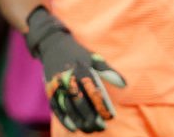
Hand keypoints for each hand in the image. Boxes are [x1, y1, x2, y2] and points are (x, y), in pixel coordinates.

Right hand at [25, 7, 126, 132]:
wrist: (52, 45)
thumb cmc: (78, 54)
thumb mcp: (94, 58)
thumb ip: (108, 71)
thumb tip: (124, 85)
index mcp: (81, 70)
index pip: (93, 92)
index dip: (102, 106)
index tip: (110, 116)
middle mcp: (68, 77)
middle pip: (80, 102)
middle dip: (91, 117)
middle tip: (100, 127)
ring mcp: (57, 83)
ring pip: (68, 106)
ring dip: (78, 120)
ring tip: (88, 129)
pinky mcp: (49, 88)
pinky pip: (55, 105)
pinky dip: (63, 118)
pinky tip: (72, 127)